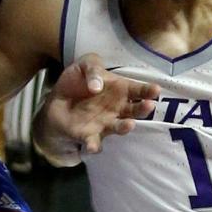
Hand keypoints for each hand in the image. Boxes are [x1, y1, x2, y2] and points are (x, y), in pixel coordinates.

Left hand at [39, 55, 159, 159]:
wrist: (55, 101)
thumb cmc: (76, 81)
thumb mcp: (85, 64)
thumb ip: (93, 67)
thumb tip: (97, 87)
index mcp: (120, 90)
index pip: (138, 91)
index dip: (148, 90)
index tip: (156, 90)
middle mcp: (117, 109)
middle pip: (135, 111)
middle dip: (143, 109)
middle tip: (149, 105)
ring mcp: (105, 123)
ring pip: (120, 128)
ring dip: (125, 127)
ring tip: (129, 124)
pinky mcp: (89, 136)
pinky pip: (95, 143)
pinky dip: (94, 146)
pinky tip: (93, 146)